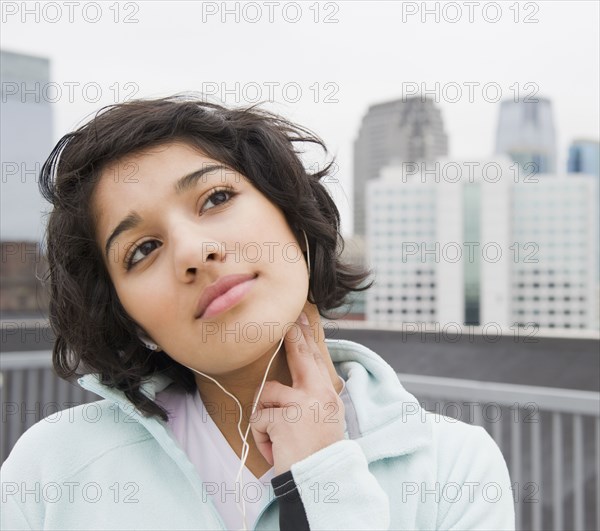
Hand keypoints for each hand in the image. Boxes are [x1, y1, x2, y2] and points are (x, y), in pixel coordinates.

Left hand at [249, 311, 345, 474]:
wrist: (321, 480)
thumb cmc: (319, 453)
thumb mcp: (325, 420)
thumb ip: (315, 398)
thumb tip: (300, 379)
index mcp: (328, 394)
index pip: (314, 360)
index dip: (306, 337)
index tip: (299, 319)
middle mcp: (319, 394)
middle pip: (300, 357)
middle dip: (292, 336)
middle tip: (287, 320)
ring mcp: (302, 404)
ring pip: (267, 394)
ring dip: (265, 418)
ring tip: (276, 437)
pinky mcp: (283, 419)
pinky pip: (259, 419)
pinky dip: (261, 438)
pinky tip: (275, 450)